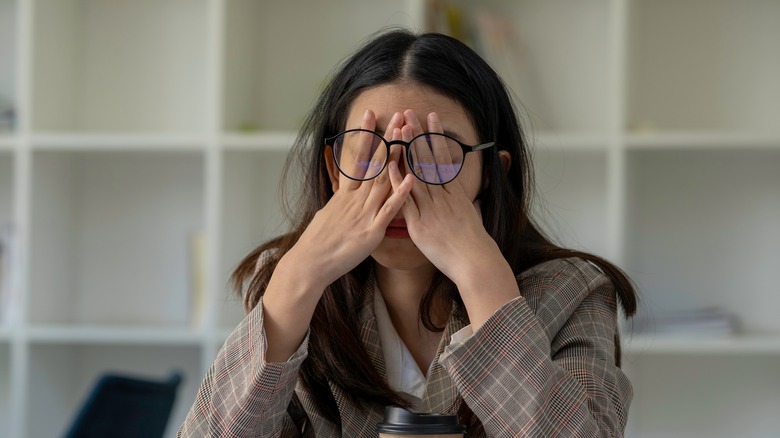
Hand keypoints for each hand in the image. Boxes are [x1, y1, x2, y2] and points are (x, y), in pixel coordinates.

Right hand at [287, 110, 413, 289]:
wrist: (310, 263)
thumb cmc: (319, 242)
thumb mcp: (328, 214)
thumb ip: (340, 201)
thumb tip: (343, 193)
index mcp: (345, 194)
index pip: (357, 157)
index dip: (365, 135)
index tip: (370, 114)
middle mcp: (355, 199)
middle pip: (375, 162)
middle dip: (387, 138)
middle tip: (397, 115)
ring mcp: (364, 213)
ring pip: (384, 179)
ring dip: (397, 157)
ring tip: (407, 135)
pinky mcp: (371, 231)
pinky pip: (389, 210)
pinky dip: (400, 194)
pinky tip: (411, 178)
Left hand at [389, 110, 519, 329]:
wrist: (475, 262)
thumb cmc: (474, 244)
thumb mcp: (472, 216)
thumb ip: (463, 203)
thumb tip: (464, 195)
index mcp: (455, 193)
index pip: (443, 158)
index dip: (436, 137)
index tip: (431, 118)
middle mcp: (442, 196)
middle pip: (428, 160)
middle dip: (418, 135)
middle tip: (410, 113)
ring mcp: (430, 208)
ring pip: (416, 173)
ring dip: (407, 150)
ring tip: (399, 129)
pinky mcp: (419, 224)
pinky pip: (405, 199)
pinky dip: (397, 182)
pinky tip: (388, 165)